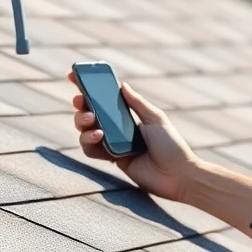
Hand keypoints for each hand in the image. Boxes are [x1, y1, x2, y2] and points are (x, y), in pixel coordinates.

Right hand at [66, 72, 199, 202]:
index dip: (89, 88)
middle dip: (81, 106)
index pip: (105, 99)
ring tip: (93, 124)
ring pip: (86, 131)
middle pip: (90, 114)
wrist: (177, 175)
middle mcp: (118, 128)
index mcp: (129, 115)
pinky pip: (92, 151)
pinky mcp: (112, 160)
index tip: (74, 76)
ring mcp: (114, 143)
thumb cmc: (172, 145)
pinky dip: (89, 142)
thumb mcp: (156, 119)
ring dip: (83, 125)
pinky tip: (98, 137)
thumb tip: (122, 84)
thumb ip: (137, 103)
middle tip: (81, 102)